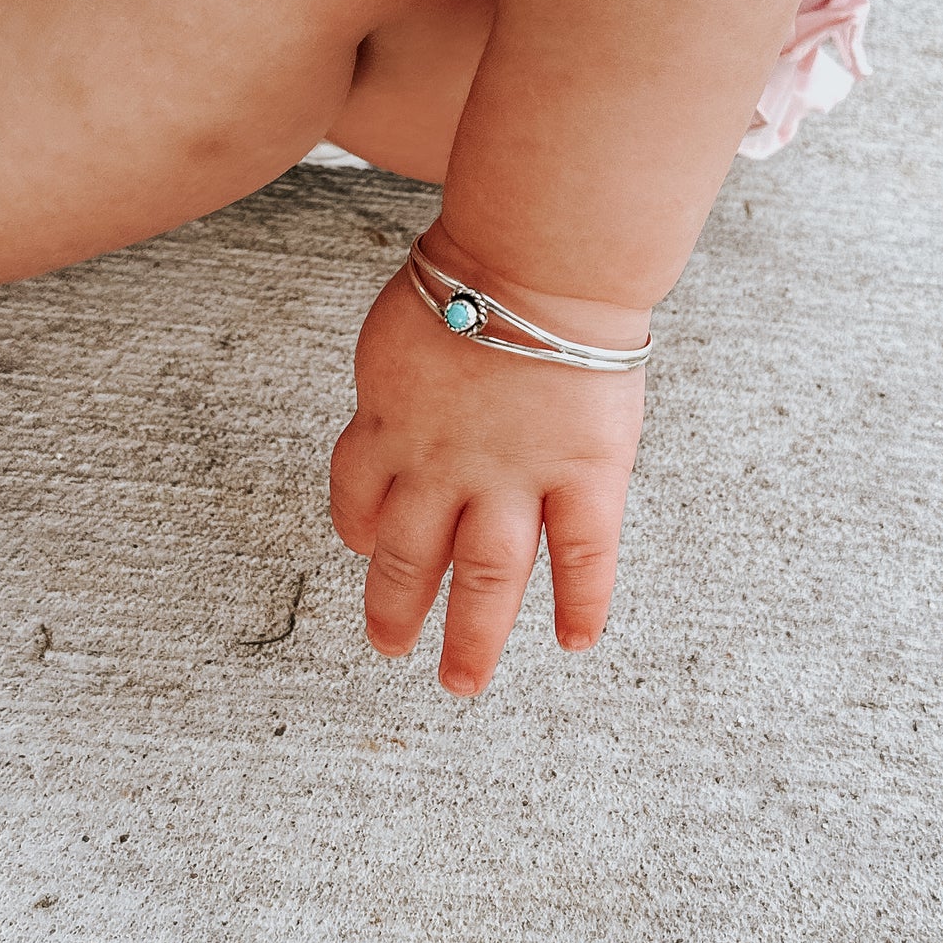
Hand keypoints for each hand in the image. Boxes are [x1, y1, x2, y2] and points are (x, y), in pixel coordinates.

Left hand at [329, 224, 647, 694]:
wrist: (536, 262)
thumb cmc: (474, 268)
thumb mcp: (404, 319)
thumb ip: (402, 372)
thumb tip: (397, 394)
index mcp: (390, 422)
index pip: (359, 491)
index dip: (358, 524)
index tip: (363, 543)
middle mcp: (442, 467)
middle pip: (412, 556)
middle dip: (397, 608)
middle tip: (391, 646)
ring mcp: (515, 478)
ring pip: (488, 578)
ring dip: (473, 636)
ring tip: (461, 680)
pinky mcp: (583, 476)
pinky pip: (582, 556)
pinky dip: (582, 603)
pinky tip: (575, 641)